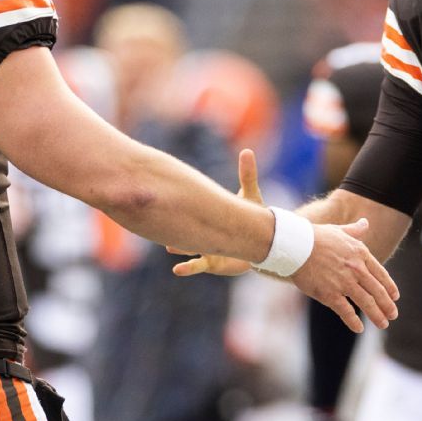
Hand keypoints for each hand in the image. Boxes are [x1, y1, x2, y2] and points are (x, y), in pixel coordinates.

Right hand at [169, 149, 263, 277]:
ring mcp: (206, 247)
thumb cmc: (254, 219)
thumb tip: (247, 151)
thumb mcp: (249, 196)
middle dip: (174, 223)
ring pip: (187, 247)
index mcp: (208, 213)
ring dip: (178, 246)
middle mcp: (203, 229)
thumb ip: (247, 175)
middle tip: (159, 218)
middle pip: (185, 226)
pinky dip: (188, 268)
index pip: (191, 205)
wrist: (262, 245)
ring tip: (168, 246)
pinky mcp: (213, 263)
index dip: (179, 200)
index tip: (163, 192)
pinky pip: (198, 266)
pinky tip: (177, 269)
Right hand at [292, 217, 398, 332]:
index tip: (395, 296)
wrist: (296, 245)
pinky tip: (359, 328)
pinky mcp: (330, 294)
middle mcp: (356, 269)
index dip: (389, 287)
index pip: (381, 273)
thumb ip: (354, 230)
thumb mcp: (339, 230)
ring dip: (377, 315)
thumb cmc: (314, 236)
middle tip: (393, 315)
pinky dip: (353, 321)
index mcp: (360, 253)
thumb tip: (365, 223)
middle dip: (387, 305)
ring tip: (383, 324)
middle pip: (377, 291)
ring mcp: (344, 283)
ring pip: (366, 303)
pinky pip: (346, 311)